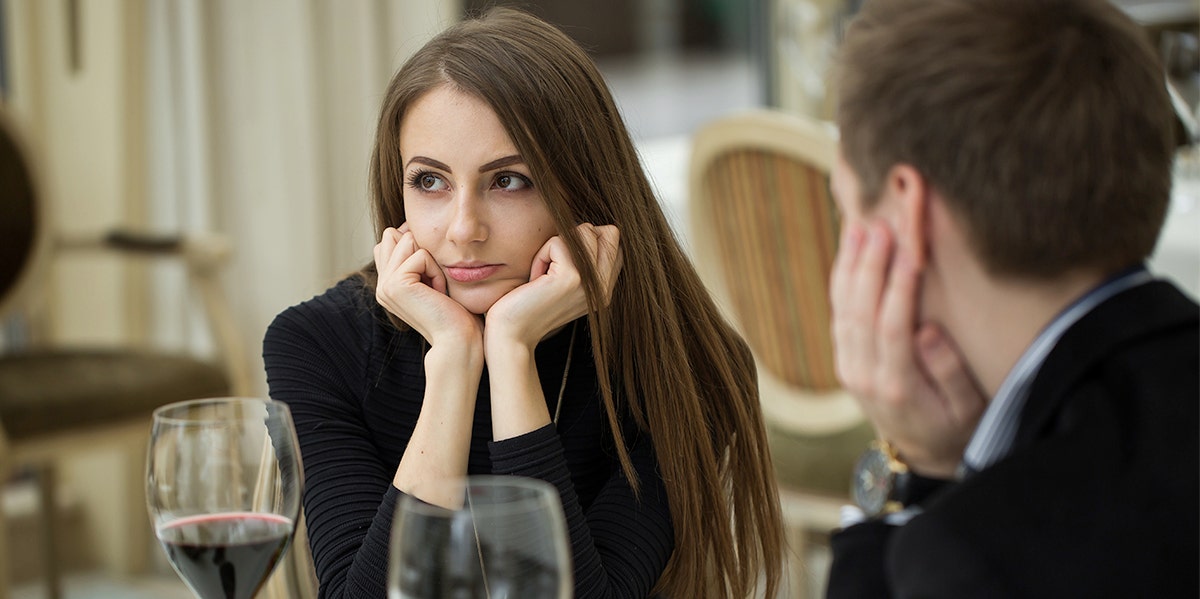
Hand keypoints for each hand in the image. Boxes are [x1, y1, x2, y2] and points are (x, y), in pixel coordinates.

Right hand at [373, 224, 481, 346]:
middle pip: (395, 235)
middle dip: (422, 250)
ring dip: (431, 261)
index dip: (416, 245)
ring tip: (437, 288)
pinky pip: (420, 255)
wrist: (459, 339)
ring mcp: (385, 285)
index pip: (391, 240)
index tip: (433, 273)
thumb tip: (405, 228)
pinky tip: (439, 293)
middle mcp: (381, 285)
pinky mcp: (395, 284)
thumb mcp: (433, 277)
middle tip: (434, 283)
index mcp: (387, 284)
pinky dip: (436, 270)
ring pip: (408, 241)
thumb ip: (415, 256)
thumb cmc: (455, 311)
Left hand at [484, 223, 621, 350]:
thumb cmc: (529, 305)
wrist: (512, 335)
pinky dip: (541, 255)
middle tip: (555, 266)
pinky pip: (558, 242)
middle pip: (608, 232)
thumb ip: (583, 261)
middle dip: (576, 239)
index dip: (588, 241)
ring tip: (545, 273)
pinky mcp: (571, 278)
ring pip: (585, 231)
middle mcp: (605, 288)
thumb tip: (589, 228)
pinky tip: (535, 279)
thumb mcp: (564, 282)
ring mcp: (591, 283)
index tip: (564, 264)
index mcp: (605, 289)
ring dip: (558, 245)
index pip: (615, 242)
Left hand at [830, 221, 986, 476]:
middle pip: (861, 312)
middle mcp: (865, 375)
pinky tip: (848, 249)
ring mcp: (849, 367)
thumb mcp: (968, 409)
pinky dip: (841, 279)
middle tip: (880, 227)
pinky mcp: (844, 359)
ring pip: (843, 309)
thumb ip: (949, 374)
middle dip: (869, 266)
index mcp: (898, 386)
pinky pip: (838, 313)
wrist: (921, 454)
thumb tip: (928, 332)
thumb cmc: (955, 426)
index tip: (909, 250)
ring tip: (858, 227)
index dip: (898, 288)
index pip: (892, 328)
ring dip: (849, 266)